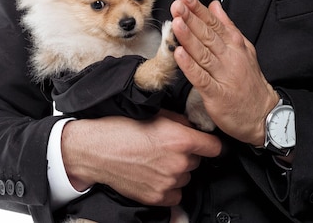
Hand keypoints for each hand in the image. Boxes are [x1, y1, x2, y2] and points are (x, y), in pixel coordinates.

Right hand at [61, 110, 220, 205]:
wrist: (97, 150)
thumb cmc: (123, 127)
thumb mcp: (155, 114)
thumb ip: (180, 122)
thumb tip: (193, 127)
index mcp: (181, 140)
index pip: (215, 147)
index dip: (212, 143)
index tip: (208, 144)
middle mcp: (179, 163)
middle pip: (197, 161)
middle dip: (187, 154)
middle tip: (167, 147)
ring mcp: (169, 183)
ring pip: (186, 177)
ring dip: (177, 170)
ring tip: (156, 160)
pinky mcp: (157, 198)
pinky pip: (175, 195)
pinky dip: (168, 187)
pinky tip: (153, 174)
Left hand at [171, 0, 278, 145]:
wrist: (264, 115)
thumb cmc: (250, 83)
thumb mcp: (244, 49)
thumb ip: (227, 26)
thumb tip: (214, 6)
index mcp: (234, 45)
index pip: (214, 23)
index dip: (199, 9)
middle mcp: (229, 58)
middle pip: (207, 35)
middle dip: (191, 18)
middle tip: (178, 5)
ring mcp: (223, 76)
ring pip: (202, 53)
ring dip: (188, 37)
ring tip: (176, 23)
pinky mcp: (217, 94)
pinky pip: (201, 78)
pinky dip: (190, 66)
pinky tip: (180, 54)